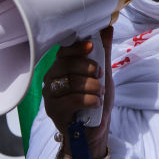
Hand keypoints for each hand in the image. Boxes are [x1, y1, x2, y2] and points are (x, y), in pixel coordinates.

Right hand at [42, 27, 113, 158]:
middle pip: (65, 64)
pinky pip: (72, 99)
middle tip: (99, 75)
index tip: (91, 47)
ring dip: (92, 86)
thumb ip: (103, 52)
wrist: (94, 132)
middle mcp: (52, 78)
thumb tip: (108, 27)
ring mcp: (51, 95)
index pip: (64, 50)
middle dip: (87, 67)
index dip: (77, 47)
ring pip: (70, 81)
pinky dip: (89, 100)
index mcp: (62, 66)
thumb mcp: (104, 74)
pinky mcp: (54, 111)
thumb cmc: (96, 101)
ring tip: (100, 93)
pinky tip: (96, 103)